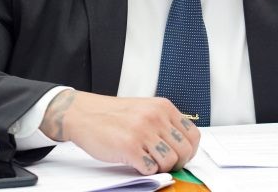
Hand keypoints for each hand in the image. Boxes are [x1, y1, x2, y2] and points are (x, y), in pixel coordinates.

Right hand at [40, 90, 199, 174]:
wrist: (84, 114)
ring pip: (170, 161)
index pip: (193, 134)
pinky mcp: (129, 147)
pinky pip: (150, 168)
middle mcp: (155, 118)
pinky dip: (146, 170)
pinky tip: (137, 162)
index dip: (190, 150)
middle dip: (178, 162)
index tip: (182, 156)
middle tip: (166, 164)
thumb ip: (163, 123)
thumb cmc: (112, 114)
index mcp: (163, 107)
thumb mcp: (145, 109)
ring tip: (149, 162)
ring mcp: (143, 132)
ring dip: (161, 167)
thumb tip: (181, 145)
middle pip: (185, 150)